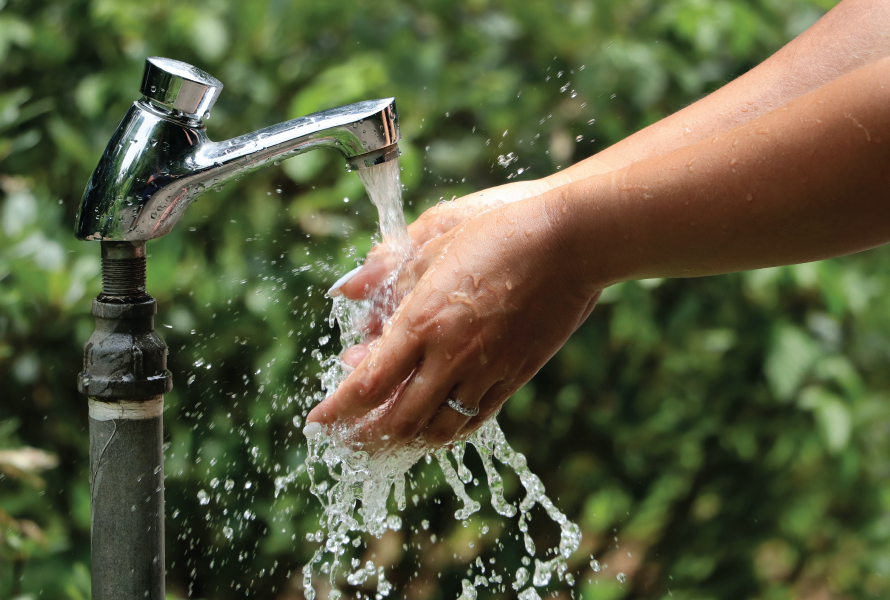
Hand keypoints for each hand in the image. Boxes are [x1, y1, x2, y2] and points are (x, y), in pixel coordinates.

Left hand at [308, 195, 601, 446]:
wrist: (572, 240)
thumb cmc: (500, 229)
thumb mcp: (433, 239)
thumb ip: (386, 271)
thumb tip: (345, 290)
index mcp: (423, 321)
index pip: (368, 384)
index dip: (338, 410)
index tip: (317, 421)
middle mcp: (451, 356)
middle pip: (397, 419)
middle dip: (364, 437)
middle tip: (346, 441)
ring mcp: (487, 370)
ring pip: (437, 429)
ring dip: (404, 441)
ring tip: (384, 441)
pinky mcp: (515, 375)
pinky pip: (474, 418)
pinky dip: (445, 432)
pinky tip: (433, 428)